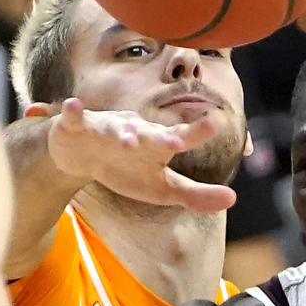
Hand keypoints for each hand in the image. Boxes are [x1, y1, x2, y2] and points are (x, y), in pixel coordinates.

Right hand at [31, 98, 235, 211]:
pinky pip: (73, 119)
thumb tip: (233, 199)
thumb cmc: (127, 170)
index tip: (213, 125)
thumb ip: (195, 195)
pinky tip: (71, 106)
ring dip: (121, 134)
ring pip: (114, 128)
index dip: (195, 133)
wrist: (81, 158)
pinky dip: (72, 113)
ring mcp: (105, 128)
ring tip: (128, 141)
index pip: (179, 138)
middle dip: (161, 137)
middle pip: (150, 134)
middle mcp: (135, 132)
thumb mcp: (162, 188)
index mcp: (156, 145)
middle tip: (175, 143)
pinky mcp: (76, 128)